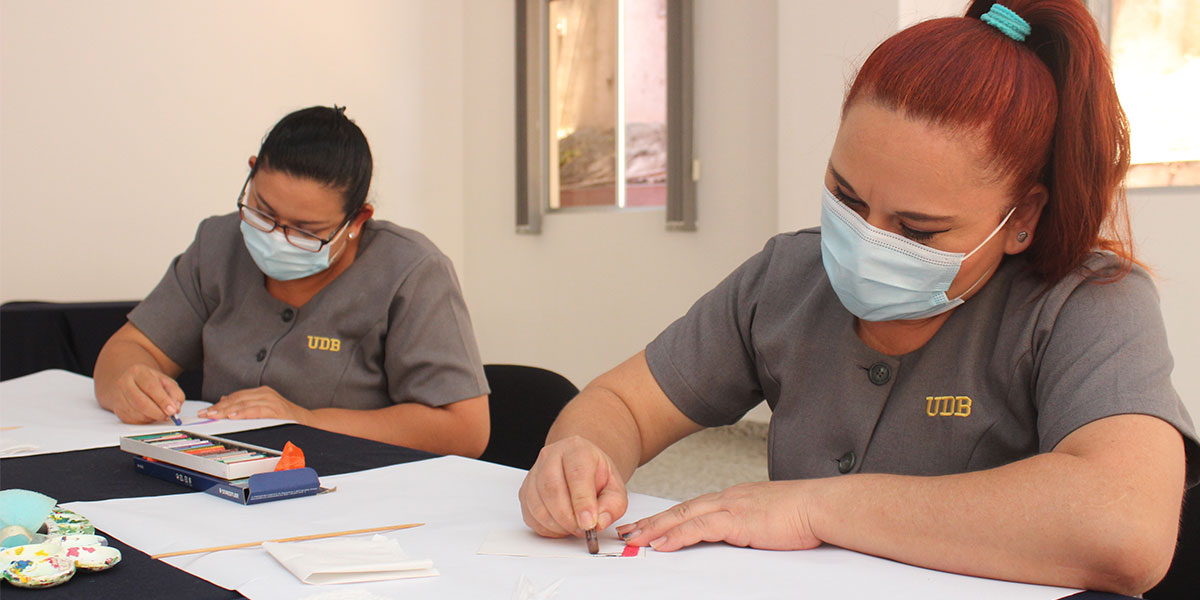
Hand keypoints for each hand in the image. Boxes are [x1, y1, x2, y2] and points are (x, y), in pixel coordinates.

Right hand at [108, 364, 184, 423]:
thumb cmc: (150, 382)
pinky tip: (151, 415)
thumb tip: (175, 407)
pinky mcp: (118, 409)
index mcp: (138, 372)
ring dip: (152, 417)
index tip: (172, 410)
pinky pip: (133, 420)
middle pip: (141, 402)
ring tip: (161, 414)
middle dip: (158, 412)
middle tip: (168, 416)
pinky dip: (145, 421)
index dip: (163, 400)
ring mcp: (119, 397)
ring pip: (137, 413)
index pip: (151, 387)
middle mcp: (125, 383)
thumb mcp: (166, 382)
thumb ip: (175, 393)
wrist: (130, 383)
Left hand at [197, 386, 309, 422]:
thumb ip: (247, 405)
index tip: (207, 411)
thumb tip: (225, 401)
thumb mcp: (265, 409)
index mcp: (262, 393)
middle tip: (206, 414)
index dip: (220, 404)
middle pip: (237, 399)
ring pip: (244, 403)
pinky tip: (233, 417)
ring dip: (227, 410)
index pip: (236, 397)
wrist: (310, 422)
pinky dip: (243, 413)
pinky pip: (256, 411)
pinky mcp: (277, 410)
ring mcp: (271, 401)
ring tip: (214, 416)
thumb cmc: (287, 418)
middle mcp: (265, 394)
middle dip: (219, 408)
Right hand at [519, 436, 628, 537]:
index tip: (589, 523)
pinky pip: (530, 515)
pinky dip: (547, 528)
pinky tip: (561, 526)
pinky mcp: (525, 491)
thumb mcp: (615, 488)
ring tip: (574, 527)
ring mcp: (534, 473)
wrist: (581, 468)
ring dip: (557, 525)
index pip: (576, 474)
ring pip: (538, 505)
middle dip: (569, 517)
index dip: (582, 502)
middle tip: (583, 530)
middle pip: (552, 489)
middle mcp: (551, 456)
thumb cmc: (596, 477)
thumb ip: (612, 506)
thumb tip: (598, 523)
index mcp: (576, 449)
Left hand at [616, 480, 819, 551]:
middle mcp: (727, 499)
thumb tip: (743, 537)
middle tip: (628, 531)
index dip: (668, 518)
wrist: (820, 505)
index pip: (693, 508)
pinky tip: (661, 544)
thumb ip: (751, 527)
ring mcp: (730, 507)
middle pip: (680, 511)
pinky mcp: (736, 520)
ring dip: (655, 529)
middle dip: (652, 522)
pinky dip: (676, 536)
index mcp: (734, 499)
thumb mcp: (769, 520)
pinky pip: (699, 528)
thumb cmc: (803, 515)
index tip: (650, 526)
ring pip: (682, 518)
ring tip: (634, 540)